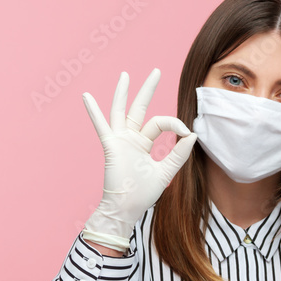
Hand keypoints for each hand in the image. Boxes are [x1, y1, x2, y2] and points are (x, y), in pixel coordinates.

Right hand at [82, 69, 196, 250]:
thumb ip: (178, 154)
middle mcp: (131, 138)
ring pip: (121, 111)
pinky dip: (94, 112)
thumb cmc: (143, 194)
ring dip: (123, 93)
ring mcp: (119, 140)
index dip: (175, 124)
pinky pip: (101, 126)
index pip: (160, 123)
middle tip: (157, 71)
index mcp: (143, 143)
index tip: (187, 132)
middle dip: (148, 89)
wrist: (126, 208)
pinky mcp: (111, 146)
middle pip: (140, 108)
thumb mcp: (166, 172)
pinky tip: (87, 96)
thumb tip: (193, 134)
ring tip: (126, 75)